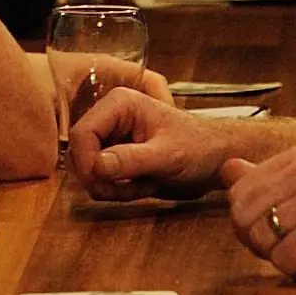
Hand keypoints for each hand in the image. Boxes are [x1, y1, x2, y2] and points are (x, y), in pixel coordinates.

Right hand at [58, 77, 213, 197]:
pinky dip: (117, 191)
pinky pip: (100, 181)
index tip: (103, 183)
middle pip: (79, 155)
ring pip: (88, 171)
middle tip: (132, 188)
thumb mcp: (167, 155)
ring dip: (112, 187)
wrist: (216, 159)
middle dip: (102, 179)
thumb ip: (132, 159)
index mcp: (120, 104)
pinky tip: (143, 185)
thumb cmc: (200, 147)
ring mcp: (112, 138)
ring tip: (144, 184)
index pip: (81, 134)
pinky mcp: (115, 157)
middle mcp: (111, 118)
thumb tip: (97, 165)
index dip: (86, 163)